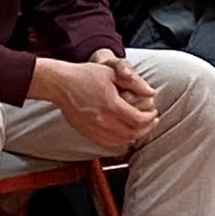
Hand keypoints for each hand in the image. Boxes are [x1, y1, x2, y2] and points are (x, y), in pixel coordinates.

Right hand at [29, 58, 158, 148]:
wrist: (60, 84)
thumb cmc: (85, 75)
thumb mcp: (112, 73)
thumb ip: (134, 83)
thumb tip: (151, 93)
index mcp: (111, 105)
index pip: (138, 120)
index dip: (150, 118)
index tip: (153, 112)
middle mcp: (103, 120)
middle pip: (132, 133)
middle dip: (146, 128)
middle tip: (152, 121)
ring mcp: (93, 129)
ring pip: (121, 141)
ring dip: (134, 135)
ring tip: (140, 127)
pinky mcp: (87, 133)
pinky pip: (108, 143)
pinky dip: (120, 140)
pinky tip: (124, 132)